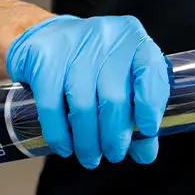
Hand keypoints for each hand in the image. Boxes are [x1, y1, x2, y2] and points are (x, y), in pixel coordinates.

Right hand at [6, 15, 169, 168]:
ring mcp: (72, 45)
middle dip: (115, 136)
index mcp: (132, 37)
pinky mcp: (43, 58)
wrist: (44, 37)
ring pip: (83, 106)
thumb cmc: (91, 62)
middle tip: (114, 154)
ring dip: (88, 142)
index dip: (151, 103)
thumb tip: (145, 153)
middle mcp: (105, 36)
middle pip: (114, 97)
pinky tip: (65, 147)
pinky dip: (60, 135)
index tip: (147, 130)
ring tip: (90, 157)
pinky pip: (52, 107)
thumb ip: (136, 112)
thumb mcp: (120, 76)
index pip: (149, 68)